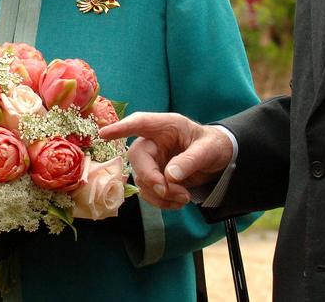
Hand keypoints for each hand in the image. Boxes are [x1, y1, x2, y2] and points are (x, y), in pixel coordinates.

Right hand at [99, 113, 233, 208]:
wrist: (220, 160)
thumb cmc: (213, 145)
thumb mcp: (208, 150)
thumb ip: (190, 160)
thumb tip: (169, 176)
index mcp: (167, 126)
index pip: (140, 123)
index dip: (121, 128)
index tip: (104, 133)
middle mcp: (155, 141)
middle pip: (137, 158)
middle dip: (151, 178)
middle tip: (169, 190)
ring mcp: (153, 160)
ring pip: (142, 180)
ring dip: (160, 194)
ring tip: (185, 198)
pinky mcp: (155, 177)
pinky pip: (149, 192)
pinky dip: (162, 201)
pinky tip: (179, 202)